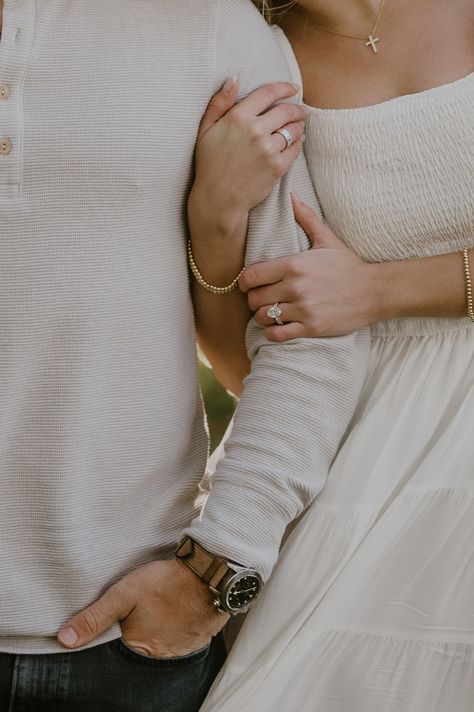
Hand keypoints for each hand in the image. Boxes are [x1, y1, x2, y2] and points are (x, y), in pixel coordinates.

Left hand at [57, 559, 227, 657]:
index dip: (114, 636)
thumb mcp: (124, 594)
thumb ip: (95, 617)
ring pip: (161, 644)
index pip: (117, 650)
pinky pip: (181, 640)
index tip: (120, 619)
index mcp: (138, 647)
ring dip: (158, 632)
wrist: (210, 573)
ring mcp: (182, 649)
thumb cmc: (166, 582)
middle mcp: (160, 655)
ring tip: (159, 610)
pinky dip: (176, 630)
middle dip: (137, 635)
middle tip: (143, 612)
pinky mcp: (198, 639)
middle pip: (140, 650)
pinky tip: (175, 612)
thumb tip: (64, 640)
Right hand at [189, 78, 305, 229]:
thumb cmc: (209, 165)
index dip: (284, 88)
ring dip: (299, 125)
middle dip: (296, 108)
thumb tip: (234, 78)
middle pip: (285, 110)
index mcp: (237, 117)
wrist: (218, 199)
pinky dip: (299, 142)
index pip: (268, 93)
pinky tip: (298, 140)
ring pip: (293, 129)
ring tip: (299, 125)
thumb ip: (219, 103)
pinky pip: (295, 148)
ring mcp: (268, 149)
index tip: (293, 88)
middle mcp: (255, 130)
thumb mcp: (205, 130)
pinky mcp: (277, 166)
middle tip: (301, 109)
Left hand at [240, 194, 381, 338]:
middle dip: (254, 300)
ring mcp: (303, 308)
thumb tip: (290, 195)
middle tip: (261, 299)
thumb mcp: (327, 240)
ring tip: (270, 313)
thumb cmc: (348, 266)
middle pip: (254, 298)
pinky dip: (272, 332)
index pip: (251, 276)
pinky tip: (277, 326)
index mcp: (294, 264)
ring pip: (263, 317)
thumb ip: (305, 217)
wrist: (375, 291)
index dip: (245, 282)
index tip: (249, 284)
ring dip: (263, 316)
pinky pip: (277, 334)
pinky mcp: (311, 327)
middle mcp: (296, 287)